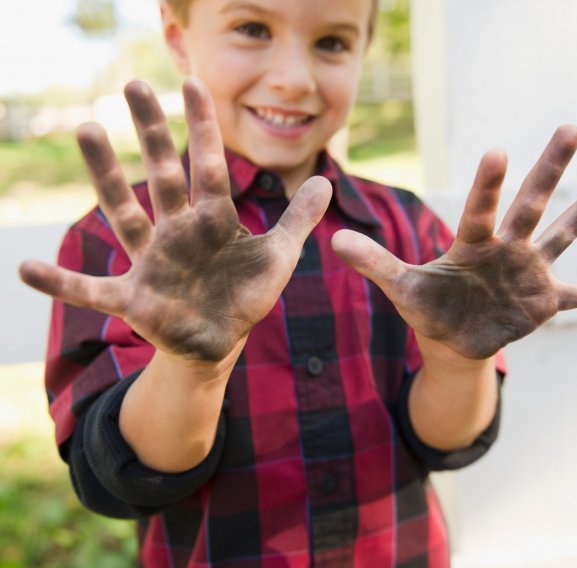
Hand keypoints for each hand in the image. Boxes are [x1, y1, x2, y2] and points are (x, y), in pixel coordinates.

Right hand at [19, 79, 331, 361]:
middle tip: (132, 86)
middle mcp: (178, 232)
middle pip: (162, 175)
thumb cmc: (247, 295)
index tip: (192, 84)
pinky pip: (89, 290)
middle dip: (150, 133)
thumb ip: (298, 219)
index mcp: (214, 221)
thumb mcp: (279, 256)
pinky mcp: (133, 298)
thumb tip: (325, 181)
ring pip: (124, 212)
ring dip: (106, 174)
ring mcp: (152, 262)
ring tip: (86, 129)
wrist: (221, 340)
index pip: (209, 166)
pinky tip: (24, 270)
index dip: (202, 128)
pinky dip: (60, 284)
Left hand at [332, 125, 576, 359]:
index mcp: (472, 243)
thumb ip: (375, 263)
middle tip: (571, 127)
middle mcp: (507, 248)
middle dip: (550, 168)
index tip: (498, 151)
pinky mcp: (546, 301)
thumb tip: (335, 239)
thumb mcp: (401, 287)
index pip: (481, 209)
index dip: (489, 184)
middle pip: (532, 203)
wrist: (451, 336)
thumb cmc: (427, 306)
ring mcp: (530, 272)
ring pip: (563, 234)